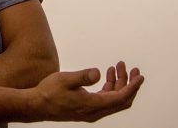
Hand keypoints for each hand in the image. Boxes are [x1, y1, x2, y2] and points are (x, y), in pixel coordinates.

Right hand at [28, 62, 143, 122]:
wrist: (37, 106)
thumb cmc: (49, 92)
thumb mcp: (65, 80)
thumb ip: (82, 76)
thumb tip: (97, 72)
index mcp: (93, 105)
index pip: (121, 98)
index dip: (133, 86)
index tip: (140, 76)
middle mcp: (95, 112)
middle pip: (121, 100)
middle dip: (130, 84)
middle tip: (134, 69)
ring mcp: (92, 111)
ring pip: (114, 99)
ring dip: (120, 83)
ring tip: (118, 66)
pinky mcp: (88, 108)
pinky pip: (106, 98)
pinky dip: (111, 86)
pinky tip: (108, 73)